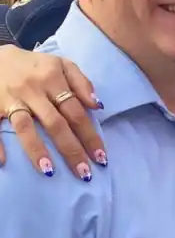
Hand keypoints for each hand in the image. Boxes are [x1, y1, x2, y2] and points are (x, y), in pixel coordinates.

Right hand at [0, 47, 104, 176]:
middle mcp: (32, 90)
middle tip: (84, 173)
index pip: (76, 112)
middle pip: (55, 123)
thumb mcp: (61, 64)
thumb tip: (98, 105)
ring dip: (36, 150)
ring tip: (49, 172)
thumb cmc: (34, 65)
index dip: (89, 135)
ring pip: (24, 127)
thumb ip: (81, 82)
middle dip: (71, 149)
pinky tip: (3, 162)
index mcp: (53, 79)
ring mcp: (10, 99)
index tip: (101, 157)